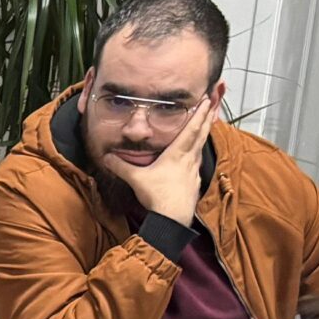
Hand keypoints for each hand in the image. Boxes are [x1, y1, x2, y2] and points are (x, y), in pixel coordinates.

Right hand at [115, 94, 215, 228]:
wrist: (172, 219)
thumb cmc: (157, 195)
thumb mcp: (136, 179)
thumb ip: (121, 166)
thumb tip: (107, 157)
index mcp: (178, 154)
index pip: (192, 128)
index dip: (200, 113)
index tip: (207, 100)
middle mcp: (189, 159)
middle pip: (201, 134)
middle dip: (207, 117)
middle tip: (212, 104)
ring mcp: (194, 171)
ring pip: (201, 147)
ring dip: (204, 134)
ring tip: (207, 124)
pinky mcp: (194, 183)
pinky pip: (197, 163)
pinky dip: (197, 154)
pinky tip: (194, 156)